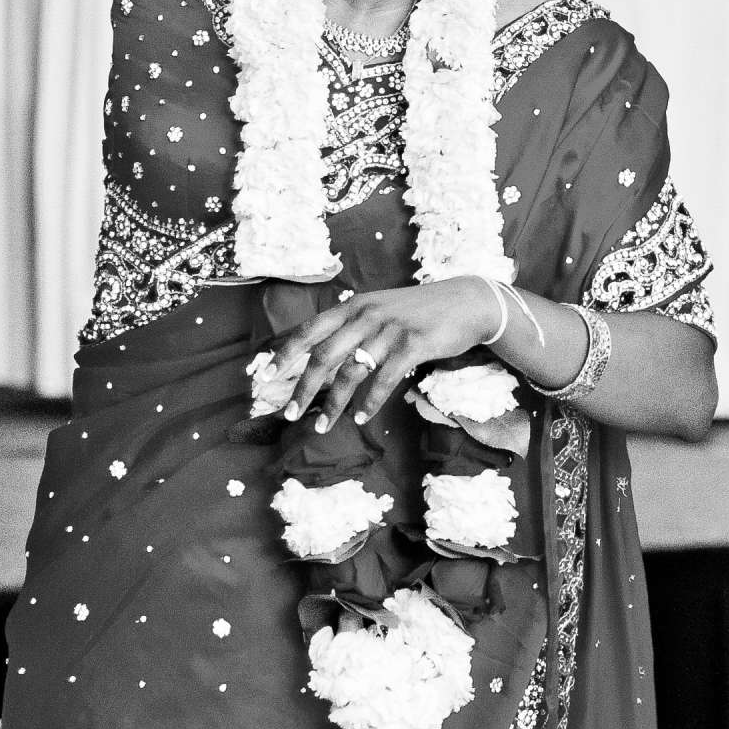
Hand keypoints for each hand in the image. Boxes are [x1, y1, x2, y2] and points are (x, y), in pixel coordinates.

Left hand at [274, 277, 503, 430]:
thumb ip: (352, 325)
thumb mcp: (380, 308)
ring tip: (321, 426)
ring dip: (333, 405)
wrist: (466, 302)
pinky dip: (369, 402)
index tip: (262, 377)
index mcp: (353, 306)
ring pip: (350, 373)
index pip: (308, 331)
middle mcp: (366, 315)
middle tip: (289, 414)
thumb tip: (320, 353)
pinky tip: (361, 417)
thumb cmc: (419, 311)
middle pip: (323, 357)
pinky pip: (383, 380)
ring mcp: (389, 330)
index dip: (283, 354)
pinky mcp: (412, 345)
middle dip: (302, 389)